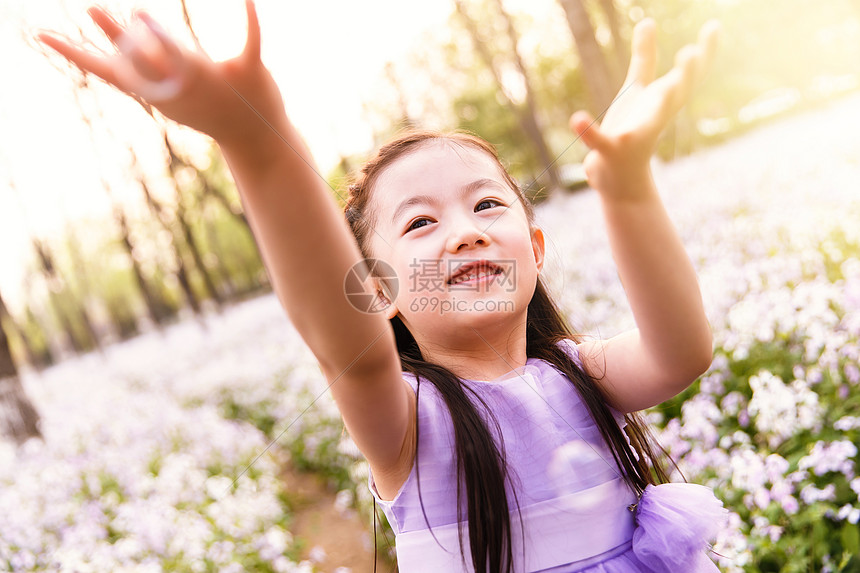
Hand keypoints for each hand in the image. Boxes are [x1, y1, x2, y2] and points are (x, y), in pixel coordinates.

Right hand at [37, 1, 286, 143]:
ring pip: (186, 57)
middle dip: (120, 38)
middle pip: (145, 61)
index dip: (76, 53)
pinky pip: (251, 43)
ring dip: (164, 38)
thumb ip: (152, 59)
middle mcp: (184, 85)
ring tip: (140, 11)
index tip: (43, 33)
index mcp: (161, 88)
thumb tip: (130, 23)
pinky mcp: (250, 72)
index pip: (112, 71)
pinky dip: (251, 20)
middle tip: (90, 9)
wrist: (255, 138)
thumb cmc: (211, 109)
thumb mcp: (176, 88)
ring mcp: (218, 79)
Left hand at [569, 19, 718, 197]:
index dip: (704, 53)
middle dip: (685, 77)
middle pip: (676, 96)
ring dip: (658, 105)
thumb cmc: (631, 129)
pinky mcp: (611, 151)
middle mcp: (654, 119)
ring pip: (650, 121)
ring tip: (664, 86)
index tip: (714, 27)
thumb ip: (643, 57)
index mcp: (662, 103)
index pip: (688, 76)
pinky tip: (576, 119)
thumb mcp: (637, 90)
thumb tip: (648, 20)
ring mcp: (634, 136)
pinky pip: (600, 141)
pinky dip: (588, 132)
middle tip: (691, 54)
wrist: (619, 179)